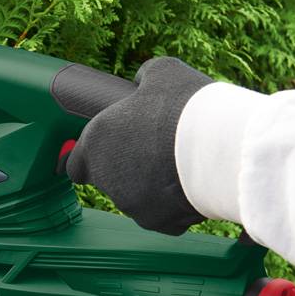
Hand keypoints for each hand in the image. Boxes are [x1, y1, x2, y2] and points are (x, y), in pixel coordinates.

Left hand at [66, 57, 214, 234]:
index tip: (108, 153)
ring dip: (150, 187)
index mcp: (96, 142)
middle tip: (156, 151)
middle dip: (128, 169)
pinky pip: (161, 215)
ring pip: (135, 199)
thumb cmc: (186, 108)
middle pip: (109, 180)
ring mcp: (129, 203)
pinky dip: (172, 206)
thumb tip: (143, 80)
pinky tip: (190, 185)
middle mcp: (106, 177)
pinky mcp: (156, 222)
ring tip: (180, 165)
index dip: (90, 159)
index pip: (76, 164)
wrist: (219, 150)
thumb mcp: (163, 73)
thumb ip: (144, 77)